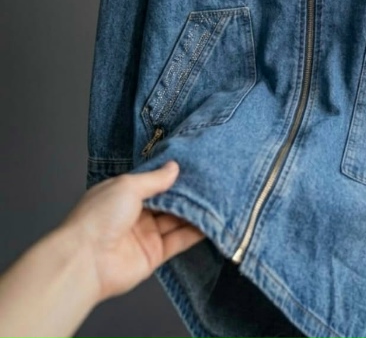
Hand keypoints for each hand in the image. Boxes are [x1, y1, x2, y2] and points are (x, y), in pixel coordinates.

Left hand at [59, 161, 204, 302]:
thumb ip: (155, 179)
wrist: (85, 261)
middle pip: (167, 201)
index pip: (152, 182)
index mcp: (123, 194)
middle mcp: (135, 213)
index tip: (194, 165)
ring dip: (194, 211)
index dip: (171, 175)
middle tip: (211, 180)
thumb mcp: (128, 186)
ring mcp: (145, 235)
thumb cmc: (99, 217)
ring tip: (217, 198)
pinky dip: (195, 233)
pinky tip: (211, 222)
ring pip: (176, 220)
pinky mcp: (154, 255)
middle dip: (186, 193)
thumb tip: (174, 167)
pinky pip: (178, 241)